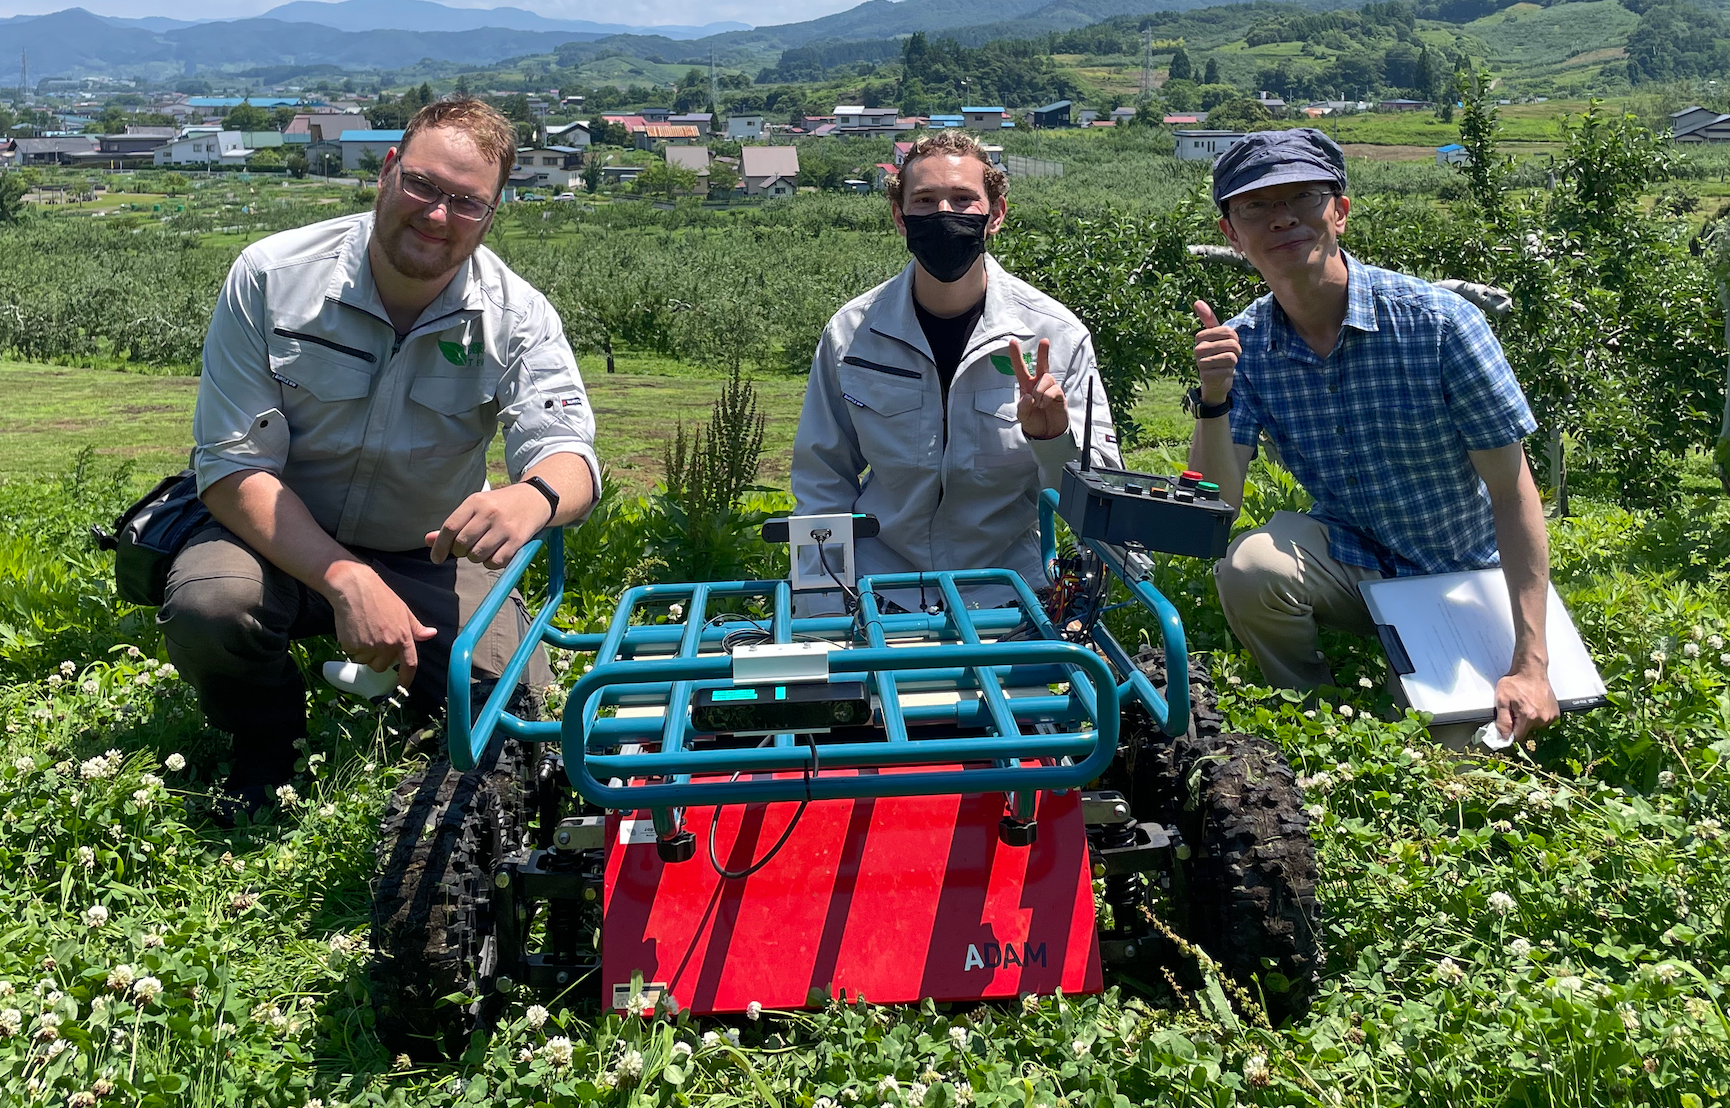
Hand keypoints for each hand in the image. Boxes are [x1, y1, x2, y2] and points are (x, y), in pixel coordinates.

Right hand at [326, 564, 437, 688]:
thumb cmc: (380, 597)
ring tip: (363, 632)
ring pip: (366, 662)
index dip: (406, 678)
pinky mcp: (352, 646)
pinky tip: (354, 630)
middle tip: (374, 640)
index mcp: (404, 637)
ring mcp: (370, 646)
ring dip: (364, 653)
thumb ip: (416, 627)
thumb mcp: (403, 611)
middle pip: (382, 666)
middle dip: (378, 658)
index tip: (403, 686)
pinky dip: (352, 646)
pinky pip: (352, 654)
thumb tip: (431, 634)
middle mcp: (388, 645)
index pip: (409, 664)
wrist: (355, 588)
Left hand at [426, 484, 551, 569]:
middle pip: (462, 544)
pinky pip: (496, 562)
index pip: (450, 527)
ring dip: (476, 558)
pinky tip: (495, 554)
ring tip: (483, 549)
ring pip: (477, 555)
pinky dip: (491, 563)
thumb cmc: (500, 505)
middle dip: (460, 551)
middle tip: (468, 547)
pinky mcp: (518, 540)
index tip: (436, 558)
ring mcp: (504, 527)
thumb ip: (454, 524)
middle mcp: (489, 513)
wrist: (536, 499)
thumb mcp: (476, 507)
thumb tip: (428, 540)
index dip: (439, 546)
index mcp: (475, 501)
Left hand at [1008, 337, 1067, 440]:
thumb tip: (1028, 397)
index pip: (1021, 369)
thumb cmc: (1034, 422)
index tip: (1012, 342)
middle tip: (1044, 341)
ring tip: (1038, 404)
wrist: (1048, 434)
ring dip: (1040, 391)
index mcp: (1027, 386)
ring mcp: (1050, 389)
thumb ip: (1022, 408)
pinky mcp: (1059, 395)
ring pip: (1046, 378)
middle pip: (1042, 365)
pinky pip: (1054, 390)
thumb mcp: (1023, 417)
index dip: (1016, 356)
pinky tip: (1045, 405)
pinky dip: (1047, 397)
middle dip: (1043, 353)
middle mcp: (1039, 385)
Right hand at [1193, 300, 1239, 404]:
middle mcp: (1198, 349)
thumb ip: (1208, 319)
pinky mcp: (1207, 376)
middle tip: (1229, 357)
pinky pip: (1229, 370)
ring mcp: (1201, 363)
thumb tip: (1197, 301)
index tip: (1228, 345)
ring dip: (1233, 363)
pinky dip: (1230, 373)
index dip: (1235, 339)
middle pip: (1232, 344)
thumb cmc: (1217, 354)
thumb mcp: (1214, 336)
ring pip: (1231, 357)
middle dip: (1236, 351)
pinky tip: (1222, 374)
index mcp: (1200, 337)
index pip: (1229, 331)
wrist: (1214, 382)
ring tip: (1225, 365)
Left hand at [1494, 666, 1559, 744]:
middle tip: (1515, 709)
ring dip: (1529, 720)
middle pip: (1526, 731)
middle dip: (1519, 723)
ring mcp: (1550, 716)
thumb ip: (1503, 721)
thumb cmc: (1516, 682)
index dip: (1510, 732)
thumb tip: (1504, 737)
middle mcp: (1542, 718)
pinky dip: (1537, 716)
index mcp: (1529, 716)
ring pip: (1535, 727)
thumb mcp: (1502, 700)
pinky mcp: (1555, 713)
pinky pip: (1543, 721)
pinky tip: (1534, 705)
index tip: (1507, 724)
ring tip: (1525, 705)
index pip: (1518, 736)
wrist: (1531, 670)